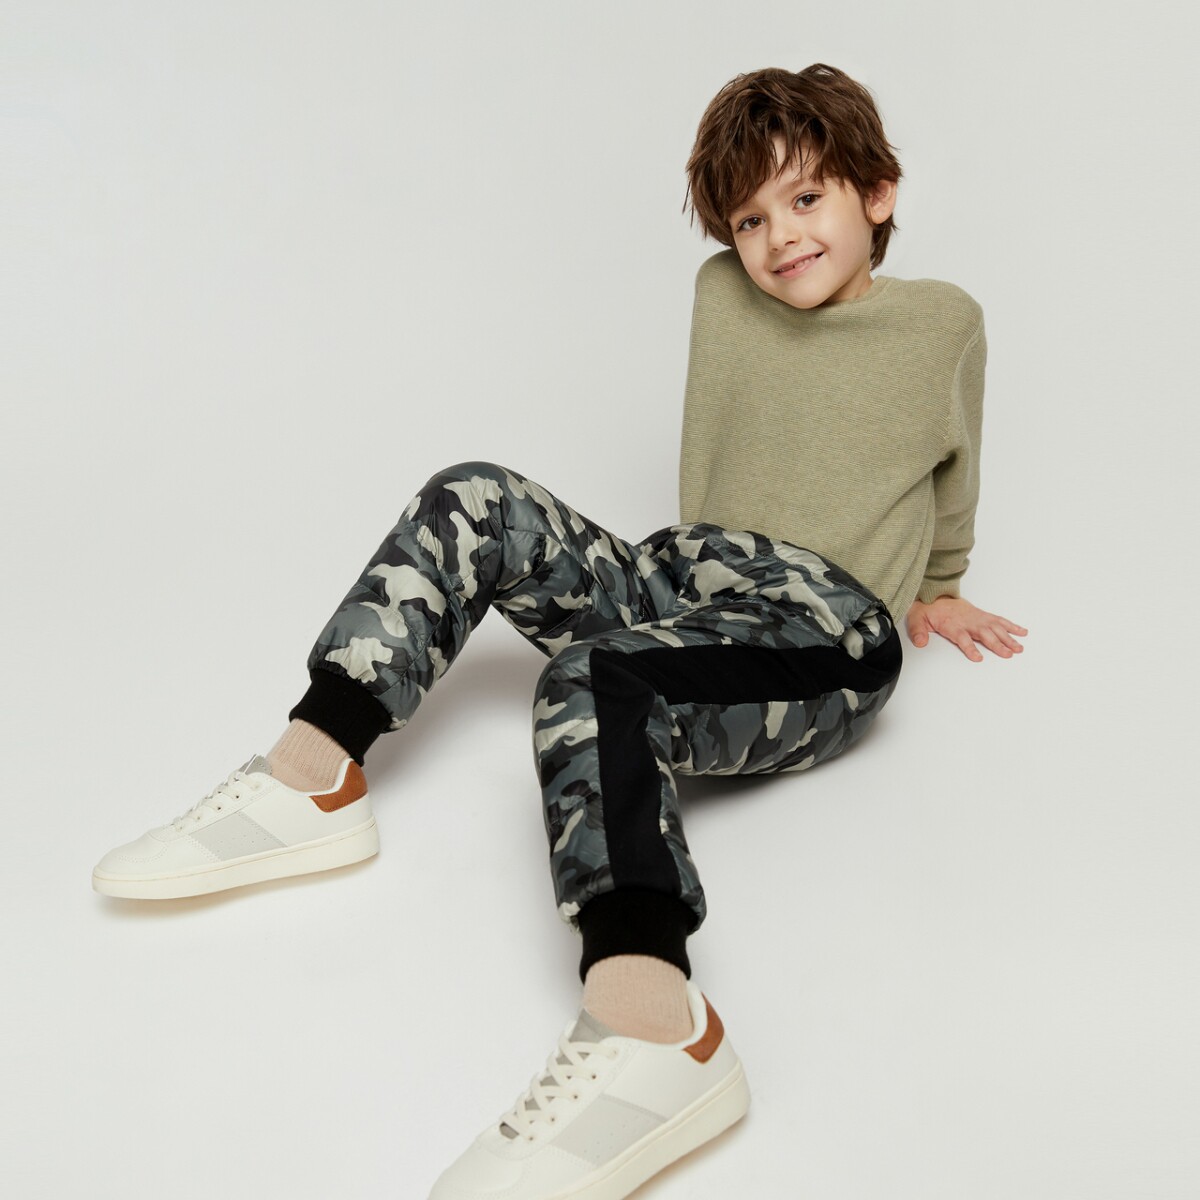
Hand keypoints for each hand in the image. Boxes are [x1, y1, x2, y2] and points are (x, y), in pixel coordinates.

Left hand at [906, 596, 1026, 661]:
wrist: (934, 594)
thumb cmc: (927, 609)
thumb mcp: (916, 620)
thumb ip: (918, 632)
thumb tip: (920, 643)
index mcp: (952, 625)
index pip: (963, 638)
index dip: (970, 648)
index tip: (978, 658)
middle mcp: (968, 622)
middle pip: (984, 634)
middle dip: (996, 644)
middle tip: (1007, 654)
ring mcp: (977, 618)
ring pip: (996, 628)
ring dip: (1008, 638)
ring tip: (1019, 648)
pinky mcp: (983, 615)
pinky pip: (999, 620)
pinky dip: (1011, 626)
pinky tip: (1022, 632)